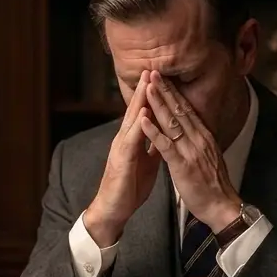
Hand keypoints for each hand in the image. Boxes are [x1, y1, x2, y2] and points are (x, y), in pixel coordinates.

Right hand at [84, 71, 160, 246]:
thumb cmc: (129, 187)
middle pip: (136, 110)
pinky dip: (138, 126)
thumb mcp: (146, 163)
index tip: (162, 78)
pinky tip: (143, 113)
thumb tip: (163, 135)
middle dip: (145, 89)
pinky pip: (130, 140)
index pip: (143, 113)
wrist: (113, 209)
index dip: (152, 96)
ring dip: (140, 100)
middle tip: (153, 67)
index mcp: (133, 140)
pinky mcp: (122, 160)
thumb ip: (153, 147)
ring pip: (132, 119)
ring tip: (148, 81)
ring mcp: (121, 148)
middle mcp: (125, 139)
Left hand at [140, 71, 241, 232]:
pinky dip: (153, 131)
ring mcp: (191, 151)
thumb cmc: (213, 186)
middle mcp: (199, 139)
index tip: (164, 78)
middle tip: (152, 71)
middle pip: (180, 110)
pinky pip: (166, 145)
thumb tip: (191, 133)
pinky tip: (143, 119)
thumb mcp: (208, 158)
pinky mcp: (183, 165)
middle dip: (165, 90)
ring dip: (158, 103)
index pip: (187, 110)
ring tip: (147, 86)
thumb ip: (198, 143)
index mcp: (204, 137)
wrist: (222, 206)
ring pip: (172, 122)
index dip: (174, 93)